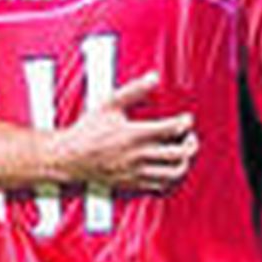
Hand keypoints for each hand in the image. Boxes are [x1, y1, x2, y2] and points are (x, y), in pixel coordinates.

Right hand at [53, 72, 196, 190]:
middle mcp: (139, 155)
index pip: (173, 129)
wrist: (71, 157)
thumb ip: (133, 90)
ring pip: (173, 172)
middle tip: (190, 137)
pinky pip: (160, 185)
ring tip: (183, 153)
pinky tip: (168, 168)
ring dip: (184, 162)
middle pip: (179, 153)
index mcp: (135, 134)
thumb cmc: (88, 130)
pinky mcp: (133, 183)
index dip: (185, 123)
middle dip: (190, 144)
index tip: (186, 119)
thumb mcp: (109, 104)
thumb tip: (153, 77)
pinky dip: (170, 177)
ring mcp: (137, 171)